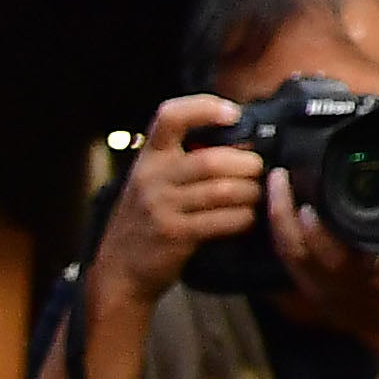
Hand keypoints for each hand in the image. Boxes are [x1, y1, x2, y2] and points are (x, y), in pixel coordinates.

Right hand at [89, 91, 266, 316]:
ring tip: (256, 195)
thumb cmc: (147, 221)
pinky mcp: (175, 235)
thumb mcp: (154, 182)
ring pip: (223, 191)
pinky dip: (244, 218)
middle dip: (247, 165)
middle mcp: (152, 177)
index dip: (205, 107)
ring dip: (251, 192)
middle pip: (212, 160)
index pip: (170, 116)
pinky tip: (247, 219)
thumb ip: (185, 161)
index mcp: (149, 156)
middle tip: (259, 171)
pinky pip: (223, 220)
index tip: (234, 114)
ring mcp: (161, 207)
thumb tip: (243, 143)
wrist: (119, 270)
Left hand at [263, 188, 378, 363]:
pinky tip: (277, 208)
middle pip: (305, 246)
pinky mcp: (311, 288)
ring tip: (275, 183)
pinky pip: (287, 260)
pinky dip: (278, 234)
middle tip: (283, 175)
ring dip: (277, 218)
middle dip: (289, 212)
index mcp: (376, 269)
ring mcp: (323, 285)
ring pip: (290, 252)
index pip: (346, 243)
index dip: (324, 223)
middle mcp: (344, 277)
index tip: (318, 191)